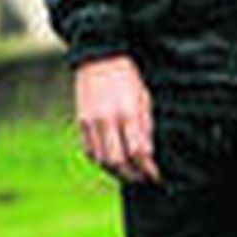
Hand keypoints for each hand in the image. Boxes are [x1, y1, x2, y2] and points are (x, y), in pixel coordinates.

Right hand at [74, 55, 159, 183]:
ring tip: (128, 174)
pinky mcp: (81, 122)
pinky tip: (111, 163)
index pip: (139, 152)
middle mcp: (108, 120)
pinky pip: (89, 151)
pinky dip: (101, 162)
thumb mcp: (143, 99)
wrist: (100, 58)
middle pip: (119, 162)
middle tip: (142, 179)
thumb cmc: (127, 77)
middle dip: (132, 176)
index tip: (155, 176)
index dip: (148, 169)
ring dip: (116, 172)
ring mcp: (92, 122)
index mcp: (128, 113)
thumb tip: (147, 155)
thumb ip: (145, 128)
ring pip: (102, 160)